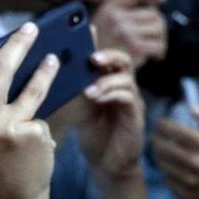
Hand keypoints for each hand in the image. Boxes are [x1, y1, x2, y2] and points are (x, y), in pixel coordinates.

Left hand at [74, 49, 145, 180]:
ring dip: (106, 81)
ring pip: (126, 79)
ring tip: (89, 90)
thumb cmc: (94, 135)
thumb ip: (79, 89)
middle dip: (109, 55)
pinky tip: (97, 98)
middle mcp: (123, 87)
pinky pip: (128, 98)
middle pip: (123, 61)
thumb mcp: (82, 109)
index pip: (108, 58)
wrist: (107, 165)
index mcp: (110, 82)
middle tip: (92, 58)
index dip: (99, 45)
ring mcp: (132, 101)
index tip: (86, 34)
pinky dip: (112, 94)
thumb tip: (63, 69)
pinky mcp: (135, 116)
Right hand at [92, 0, 167, 67]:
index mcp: (109, 9)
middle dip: (158, 28)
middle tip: (155, 39)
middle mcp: (116, 17)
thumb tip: (157, 2)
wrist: (90, 76)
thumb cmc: (101, 52)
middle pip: (154, 14)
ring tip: (153, 48)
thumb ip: (123, 13)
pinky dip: (159, 51)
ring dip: (160, 39)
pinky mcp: (134, 47)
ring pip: (159, 28)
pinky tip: (154, 56)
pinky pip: (159, 44)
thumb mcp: (105, 26)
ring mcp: (125, 31)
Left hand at [151, 106, 198, 198]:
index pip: (170, 130)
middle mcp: (194, 162)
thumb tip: (192, 109)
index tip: (161, 123)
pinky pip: (167, 180)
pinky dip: (167, 172)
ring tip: (164, 150)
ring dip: (160, 155)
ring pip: (161, 164)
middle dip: (156, 139)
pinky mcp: (187, 194)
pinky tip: (173, 167)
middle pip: (160, 147)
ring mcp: (190, 180)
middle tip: (157, 136)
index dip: (161, 124)